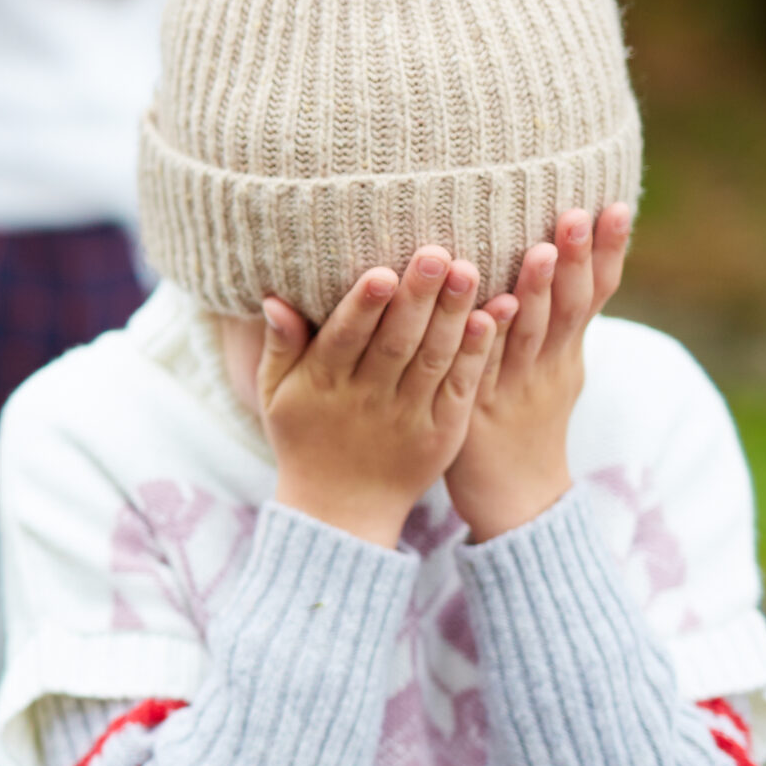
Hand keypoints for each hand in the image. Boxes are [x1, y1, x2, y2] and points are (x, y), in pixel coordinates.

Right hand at [259, 249, 495, 549]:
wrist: (341, 511)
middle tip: (438, 253)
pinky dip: (476, 354)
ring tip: (469, 271)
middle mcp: (366, 399)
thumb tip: (274, 300)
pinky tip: (491, 318)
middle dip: (418, 297)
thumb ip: (280, 347)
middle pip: (396, 342)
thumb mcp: (276, 396)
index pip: (345, 339)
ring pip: (433, 359)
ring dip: (453, 315)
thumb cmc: (304, 441)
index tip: (382, 272)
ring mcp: (408, 416)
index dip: (363, 307)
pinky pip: (461, 387)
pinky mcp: (442, 431)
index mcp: (323, 385)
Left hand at [445, 205, 633, 540]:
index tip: (617, 205)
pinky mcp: (482, 411)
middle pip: (569, 307)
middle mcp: (551, 367)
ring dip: (536, 292)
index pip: (595, 294)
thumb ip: (553, 322)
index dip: (608, 252)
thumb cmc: (525, 426)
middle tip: (578, 213)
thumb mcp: (551, 372)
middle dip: (576, 259)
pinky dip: (492, 341)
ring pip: (530, 335)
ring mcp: (518, 389)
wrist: (518, 501)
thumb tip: (558, 263)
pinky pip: (487, 371)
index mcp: (568, 353)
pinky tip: (490, 312)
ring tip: (540, 251)